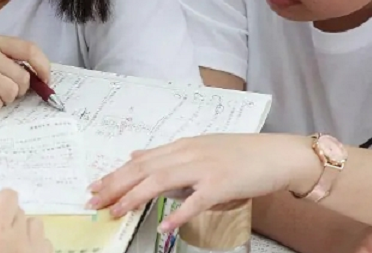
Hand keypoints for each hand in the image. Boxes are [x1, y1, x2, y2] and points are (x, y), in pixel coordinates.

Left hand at [87, 133, 318, 231]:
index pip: (140, 161)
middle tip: (94, 201)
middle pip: (143, 170)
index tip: (95, 187)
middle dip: (115, 185)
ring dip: (134, 197)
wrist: (277, 154)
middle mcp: (188, 153)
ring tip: (117, 211)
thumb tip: (137, 157)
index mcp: (182, 146)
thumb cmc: (241, 154)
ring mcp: (204, 168)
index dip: (115, 174)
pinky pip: (194, 201)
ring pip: (160, 181)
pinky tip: (164, 225)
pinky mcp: (221, 184)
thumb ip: (169, 155)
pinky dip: (177, 214)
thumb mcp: (200, 148)